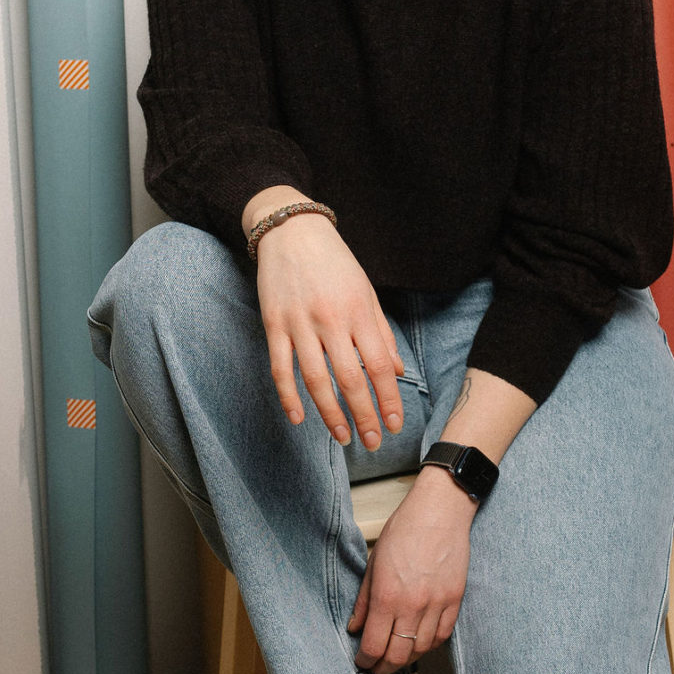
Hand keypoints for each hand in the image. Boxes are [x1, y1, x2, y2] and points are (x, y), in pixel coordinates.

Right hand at [246, 192, 406, 449]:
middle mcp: (331, 320)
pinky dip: (288, 396)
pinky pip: (280, 368)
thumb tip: (399, 372)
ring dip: (330, 414)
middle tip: (372, 442)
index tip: (395, 425)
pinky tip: (298, 417)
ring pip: (315, 380)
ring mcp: (300, 323)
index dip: (389, 399)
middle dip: (364, 415)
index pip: (380, 366)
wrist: (292, 230)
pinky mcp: (274, 325)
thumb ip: (382, 333)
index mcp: (359, 312)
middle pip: (350, 379)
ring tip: (343, 437)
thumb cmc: (335, 262)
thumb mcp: (366, 292)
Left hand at [349, 467, 474, 671]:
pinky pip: (443, 635)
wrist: (440, 511)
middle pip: (398, 655)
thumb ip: (364, 600)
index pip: (374, 645)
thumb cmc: (405, 530)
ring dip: (407, 658)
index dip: (365, 660)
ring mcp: (437, 604)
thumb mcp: (374, 563)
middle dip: (383, 668)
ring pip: (422, 650)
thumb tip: (355, 627)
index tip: (362, 661)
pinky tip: (420, 643)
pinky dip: (430, 645)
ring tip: (396, 656)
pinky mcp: (455, 600)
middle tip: (376, 668)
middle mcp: (413, 605)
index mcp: (387, 596)